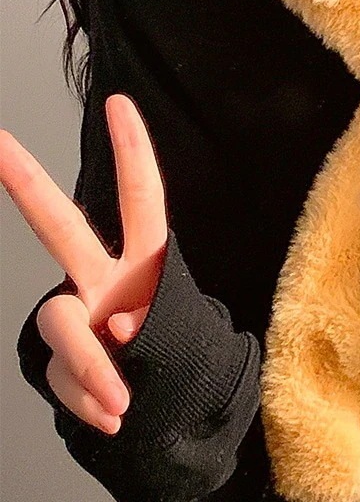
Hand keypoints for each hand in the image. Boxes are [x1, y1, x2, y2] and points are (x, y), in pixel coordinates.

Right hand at [0, 95, 167, 434]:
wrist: (162, 400)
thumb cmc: (170, 350)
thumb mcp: (170, 336)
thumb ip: (128, 336)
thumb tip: (106, 340)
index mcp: (145, 260)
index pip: (141, 198)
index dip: (133, 152)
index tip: (119, 104)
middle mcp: (105, 278)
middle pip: (63, 229)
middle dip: (30, 187)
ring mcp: (81, 314)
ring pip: (59, 322)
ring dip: (90, 367)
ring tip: (120, 401)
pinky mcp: (61, 357)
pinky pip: (67, 379)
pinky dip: (92, 400)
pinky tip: (113, 414)